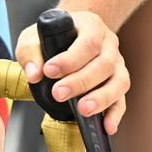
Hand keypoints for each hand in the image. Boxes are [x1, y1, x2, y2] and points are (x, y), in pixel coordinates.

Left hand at [14, 9, 128, 134]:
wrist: (69, 33)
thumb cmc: (53, 36)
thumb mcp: (34, 36)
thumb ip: (30, 52)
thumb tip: (34, 74)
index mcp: (91, 26)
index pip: (87, 42)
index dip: (70, 59)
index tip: (49, 70)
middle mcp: (109, 44)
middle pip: (104, 63)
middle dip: (81, 81)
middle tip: (58, 93)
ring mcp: (117, 64)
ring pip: (119, 82)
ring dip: (102, 98)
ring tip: (84, 110)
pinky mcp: (118, 83)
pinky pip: (121, 99)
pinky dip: (115, 114)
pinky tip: (107, 126)